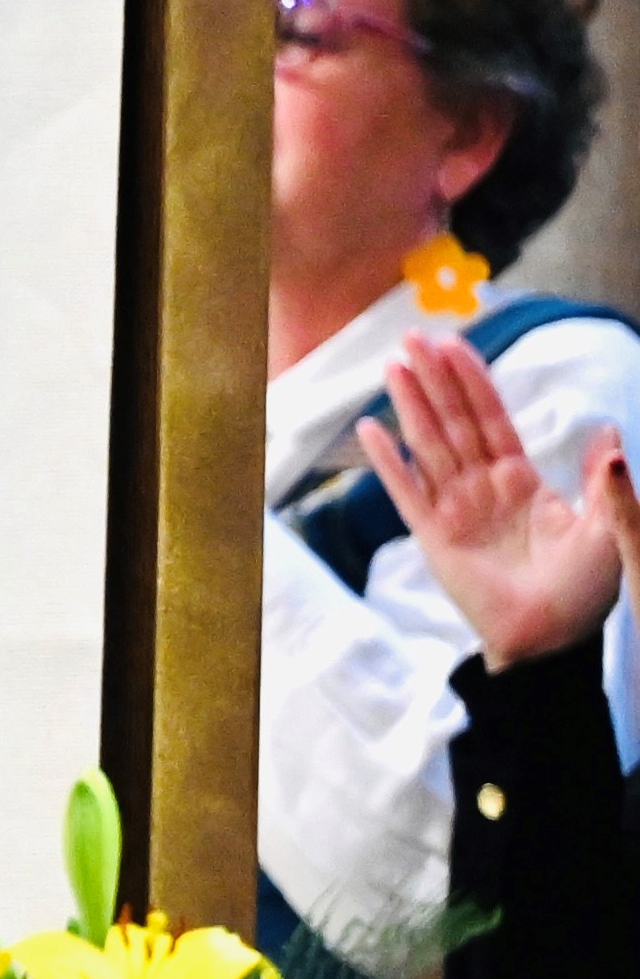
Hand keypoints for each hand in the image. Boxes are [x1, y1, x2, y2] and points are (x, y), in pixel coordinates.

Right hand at [353, 338, 630, 672]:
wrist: (553, 641)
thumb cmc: (584, 591)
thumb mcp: (608, 527)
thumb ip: (604, 480)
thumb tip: (608, 430)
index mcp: (522, 480)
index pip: (492, 419)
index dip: (474, 381)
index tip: (457, 344)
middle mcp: (483, 488)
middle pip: (454, 421)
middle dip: (434, 379)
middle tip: (413, 336)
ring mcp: (455, 510)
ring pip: (429, 445)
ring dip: (410, 405)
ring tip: (393, 366)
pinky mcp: (434, 537)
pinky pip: (407, 493)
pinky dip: (388, 463)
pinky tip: (371, 431)